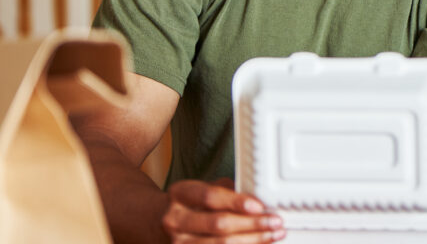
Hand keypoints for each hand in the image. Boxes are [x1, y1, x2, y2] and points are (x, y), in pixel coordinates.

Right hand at [162, 178, 284, 242]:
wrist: (150, 221)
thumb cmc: (185, 203)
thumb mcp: (198, 188)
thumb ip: (224, 191)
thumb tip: (257, 196)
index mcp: (180, 194)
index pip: (210, 197)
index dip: (236, 202)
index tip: (260, 206)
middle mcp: (175, 219)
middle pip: (218, 224)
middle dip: (252, 225)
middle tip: (275, 222)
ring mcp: (177, 243)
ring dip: (252, 241)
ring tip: (273, 235)